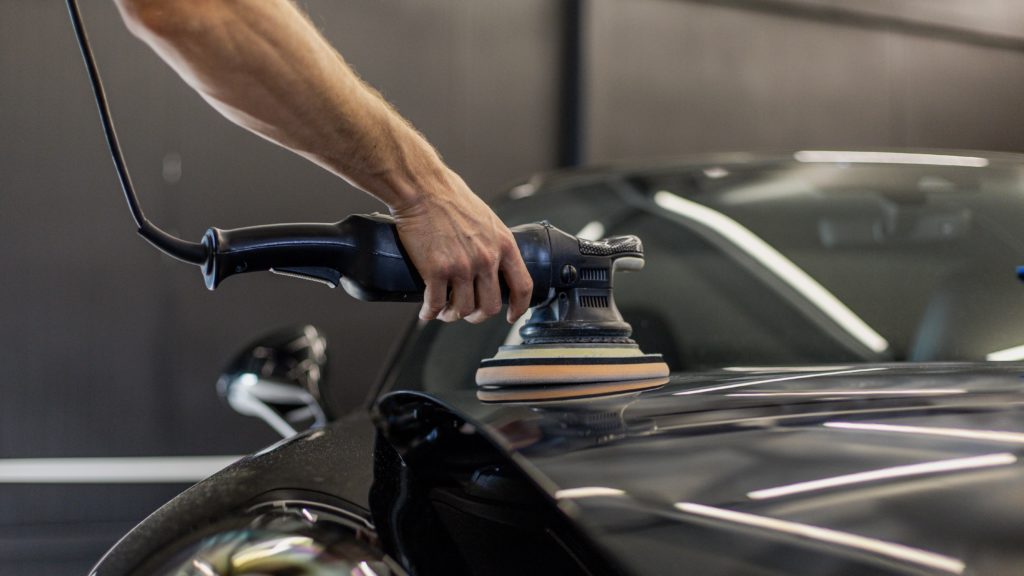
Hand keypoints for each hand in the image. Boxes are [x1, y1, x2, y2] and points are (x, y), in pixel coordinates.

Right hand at [389, 169, 532, 323]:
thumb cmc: (450, 197)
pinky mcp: (436, 271)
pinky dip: (430, 312)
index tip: (511, 315)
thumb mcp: (487, 219)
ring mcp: (462, 266)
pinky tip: (427, 311)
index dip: (519, 307)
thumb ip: (493, 242)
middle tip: (468, 313)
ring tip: (443, 310)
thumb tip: (493, 262)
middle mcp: (486, 259)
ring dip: (451, 315)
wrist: (422, 188)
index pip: (522, 286)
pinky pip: (436, 304)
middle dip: (477, 315)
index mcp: (503, 245)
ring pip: (462, 309)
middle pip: (489, 306)